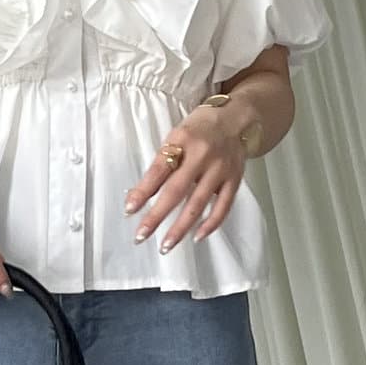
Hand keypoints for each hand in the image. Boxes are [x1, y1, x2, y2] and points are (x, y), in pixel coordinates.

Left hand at [125, 106, 245, 251]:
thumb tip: (139, 195)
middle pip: (176, 191)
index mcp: (183, 140)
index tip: (129, 209)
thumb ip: (161, 164)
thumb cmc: (199, 129)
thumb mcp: (176, 137)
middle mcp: (202, 155)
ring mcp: (220, 169)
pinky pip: (223, 207)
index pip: (159, 170)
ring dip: (180, 228)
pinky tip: (196, 237)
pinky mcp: (234, 180)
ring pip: (197, 204)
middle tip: (141, 235)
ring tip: (166, 246)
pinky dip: (210, 224)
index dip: (143, 191)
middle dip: (157, 216)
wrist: (236, 118)